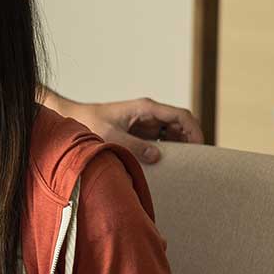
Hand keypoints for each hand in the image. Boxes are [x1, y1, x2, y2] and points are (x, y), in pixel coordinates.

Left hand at [51, 94, 202, 163]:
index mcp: (146, 108)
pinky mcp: (139, 133)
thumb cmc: (89, 123)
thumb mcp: (111, 136)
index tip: (200, 147)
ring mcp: (145, 123)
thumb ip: (134, 146)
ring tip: (182, 165)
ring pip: (172, 133)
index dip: (194, 130)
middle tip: (194, 162)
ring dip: (179, 147)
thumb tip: (158, 155)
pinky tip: (165, 164)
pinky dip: (166, 150)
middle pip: (180, 124)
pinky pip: (160, 140)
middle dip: (190, 140)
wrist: (73, 119)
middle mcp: (149, 114)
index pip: (181, 115)